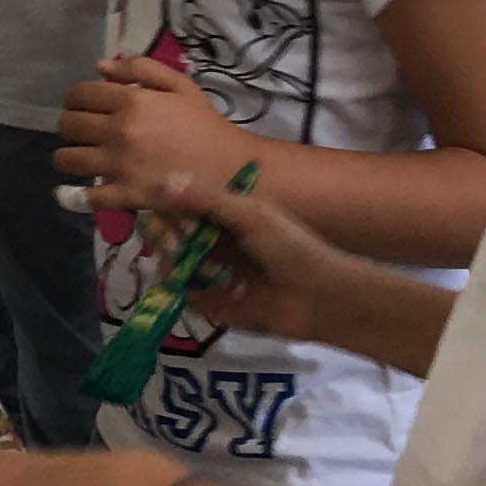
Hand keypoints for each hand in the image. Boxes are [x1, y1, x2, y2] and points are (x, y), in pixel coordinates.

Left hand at [57, 54, 247, 210]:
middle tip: (83, 132)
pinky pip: (84, 196)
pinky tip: (66, 193)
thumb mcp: (180, 86)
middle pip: (68, 125)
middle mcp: (118, 131)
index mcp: (131, 101)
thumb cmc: (205, 125)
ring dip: (67, 157)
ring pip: (67, 159)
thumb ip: (140, 69)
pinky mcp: (124, 195)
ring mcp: (119, 165)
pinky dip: (69, 196)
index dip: (74, 99)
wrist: (229, 169)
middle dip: (70, 126)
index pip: (79, 94)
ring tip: (80, 157)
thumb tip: (99, 67)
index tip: (80, 105)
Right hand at [132, 171, 364, 345]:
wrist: (321, 299)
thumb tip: (163, 181)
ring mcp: (211, 273)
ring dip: (180, 269)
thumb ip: (208, 199)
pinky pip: (185, 297)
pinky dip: (192, 295)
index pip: (176, 204)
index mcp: (223, 213)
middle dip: (166, 240)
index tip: (169, 217)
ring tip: (210, 277)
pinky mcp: (213, 303)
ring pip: (170, 266)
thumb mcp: (252, 216)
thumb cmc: (292, 249)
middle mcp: (213, 240)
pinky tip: (217, 296)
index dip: (165, 210)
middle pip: (166, 234)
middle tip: (179, 250)